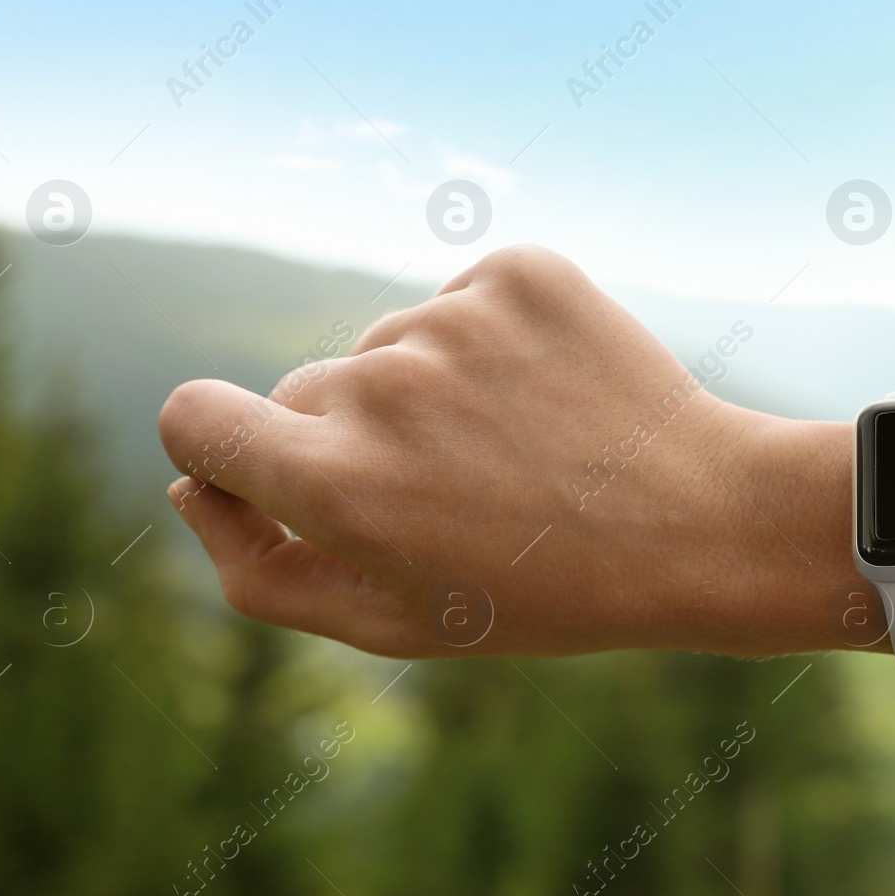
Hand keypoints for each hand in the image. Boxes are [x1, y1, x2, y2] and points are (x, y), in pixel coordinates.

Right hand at [158, 247, 864, 659]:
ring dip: (429, 392)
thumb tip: (193, 485)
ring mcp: (453, 318)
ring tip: (520, 448)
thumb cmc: (540, 593)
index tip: (271, 468)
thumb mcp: (390, 623)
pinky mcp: (518, 271)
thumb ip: (260, 567)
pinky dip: (487, 342)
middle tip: (454, 492)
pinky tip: (548, 396)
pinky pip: (457, 300)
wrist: (703, 525)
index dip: (221, 447)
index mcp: (334, 480)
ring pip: (389, 346)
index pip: (191, 415)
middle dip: (352, 440)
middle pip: (303, 390)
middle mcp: (382, 385)